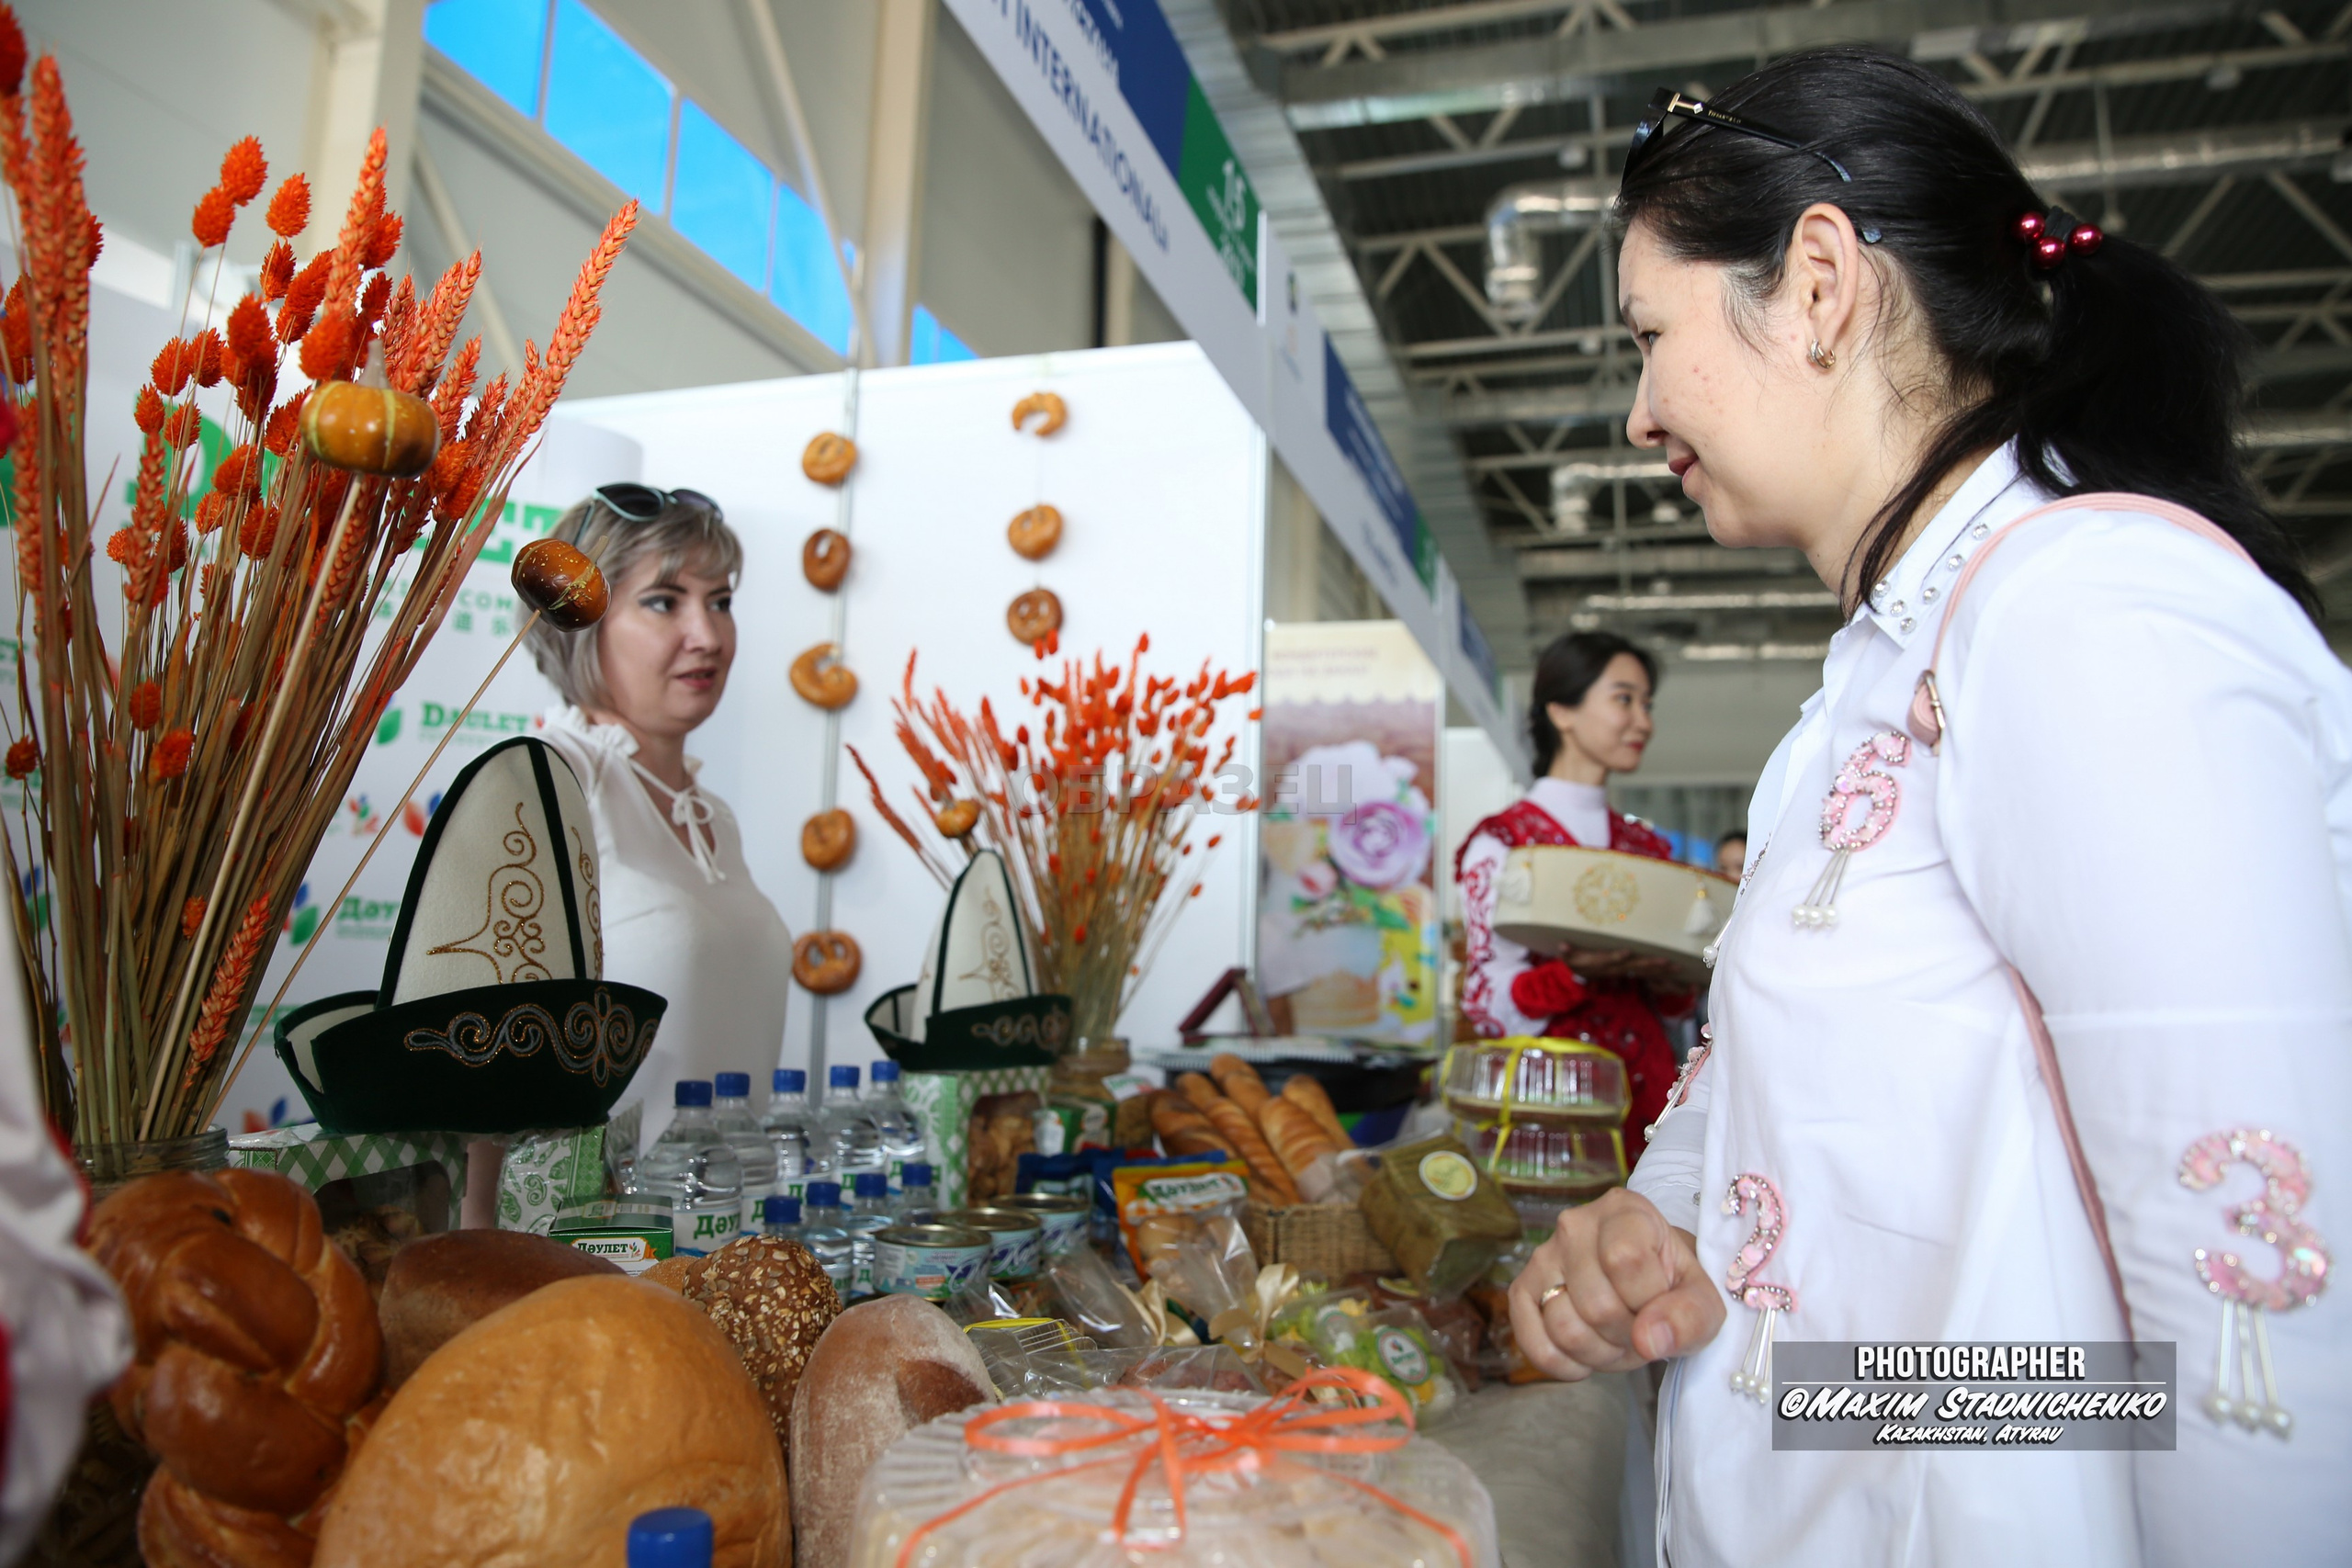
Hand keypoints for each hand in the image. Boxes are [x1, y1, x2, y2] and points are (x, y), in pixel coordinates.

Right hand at [1506, 1188, 1725, 1379]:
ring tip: (1617, 1339)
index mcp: (1624, 1211)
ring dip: (1599, 1354)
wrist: (1644, 1285)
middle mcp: (1574, 1225)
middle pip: (1596, 1305)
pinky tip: (1586, 1356)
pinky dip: (1563, 1365)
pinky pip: (1532, 1343)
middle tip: (1641, 1330)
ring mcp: (1542, 1257)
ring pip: (1564, 1327)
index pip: (1625, 1260)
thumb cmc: (1673, 1285)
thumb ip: (1690, 1315)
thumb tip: (1648, 1338)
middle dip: (1628, 1336)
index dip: (1649, 1301)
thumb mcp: (1702, 1299)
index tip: (1662, 1305)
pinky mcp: (1521, 1290)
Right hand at [1559, 945, 1678, 982]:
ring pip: (1643, 971)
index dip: (1616, 957)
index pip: (1609, 959)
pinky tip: (1674, 970)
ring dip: (1660, 970)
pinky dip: (1661, 973)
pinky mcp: (1629, 970)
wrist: (1582, 974)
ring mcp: (1624, 970)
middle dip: (1650, 964)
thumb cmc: (1576, 960)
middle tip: (1667, 962)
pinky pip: (1647, 973)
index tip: (1626, 953)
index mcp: (1601, 962)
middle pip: (1633, 966)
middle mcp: (1615, 968)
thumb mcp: (1570, 956)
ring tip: (1676, 967)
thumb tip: (1562, 945)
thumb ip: (1568, 951)